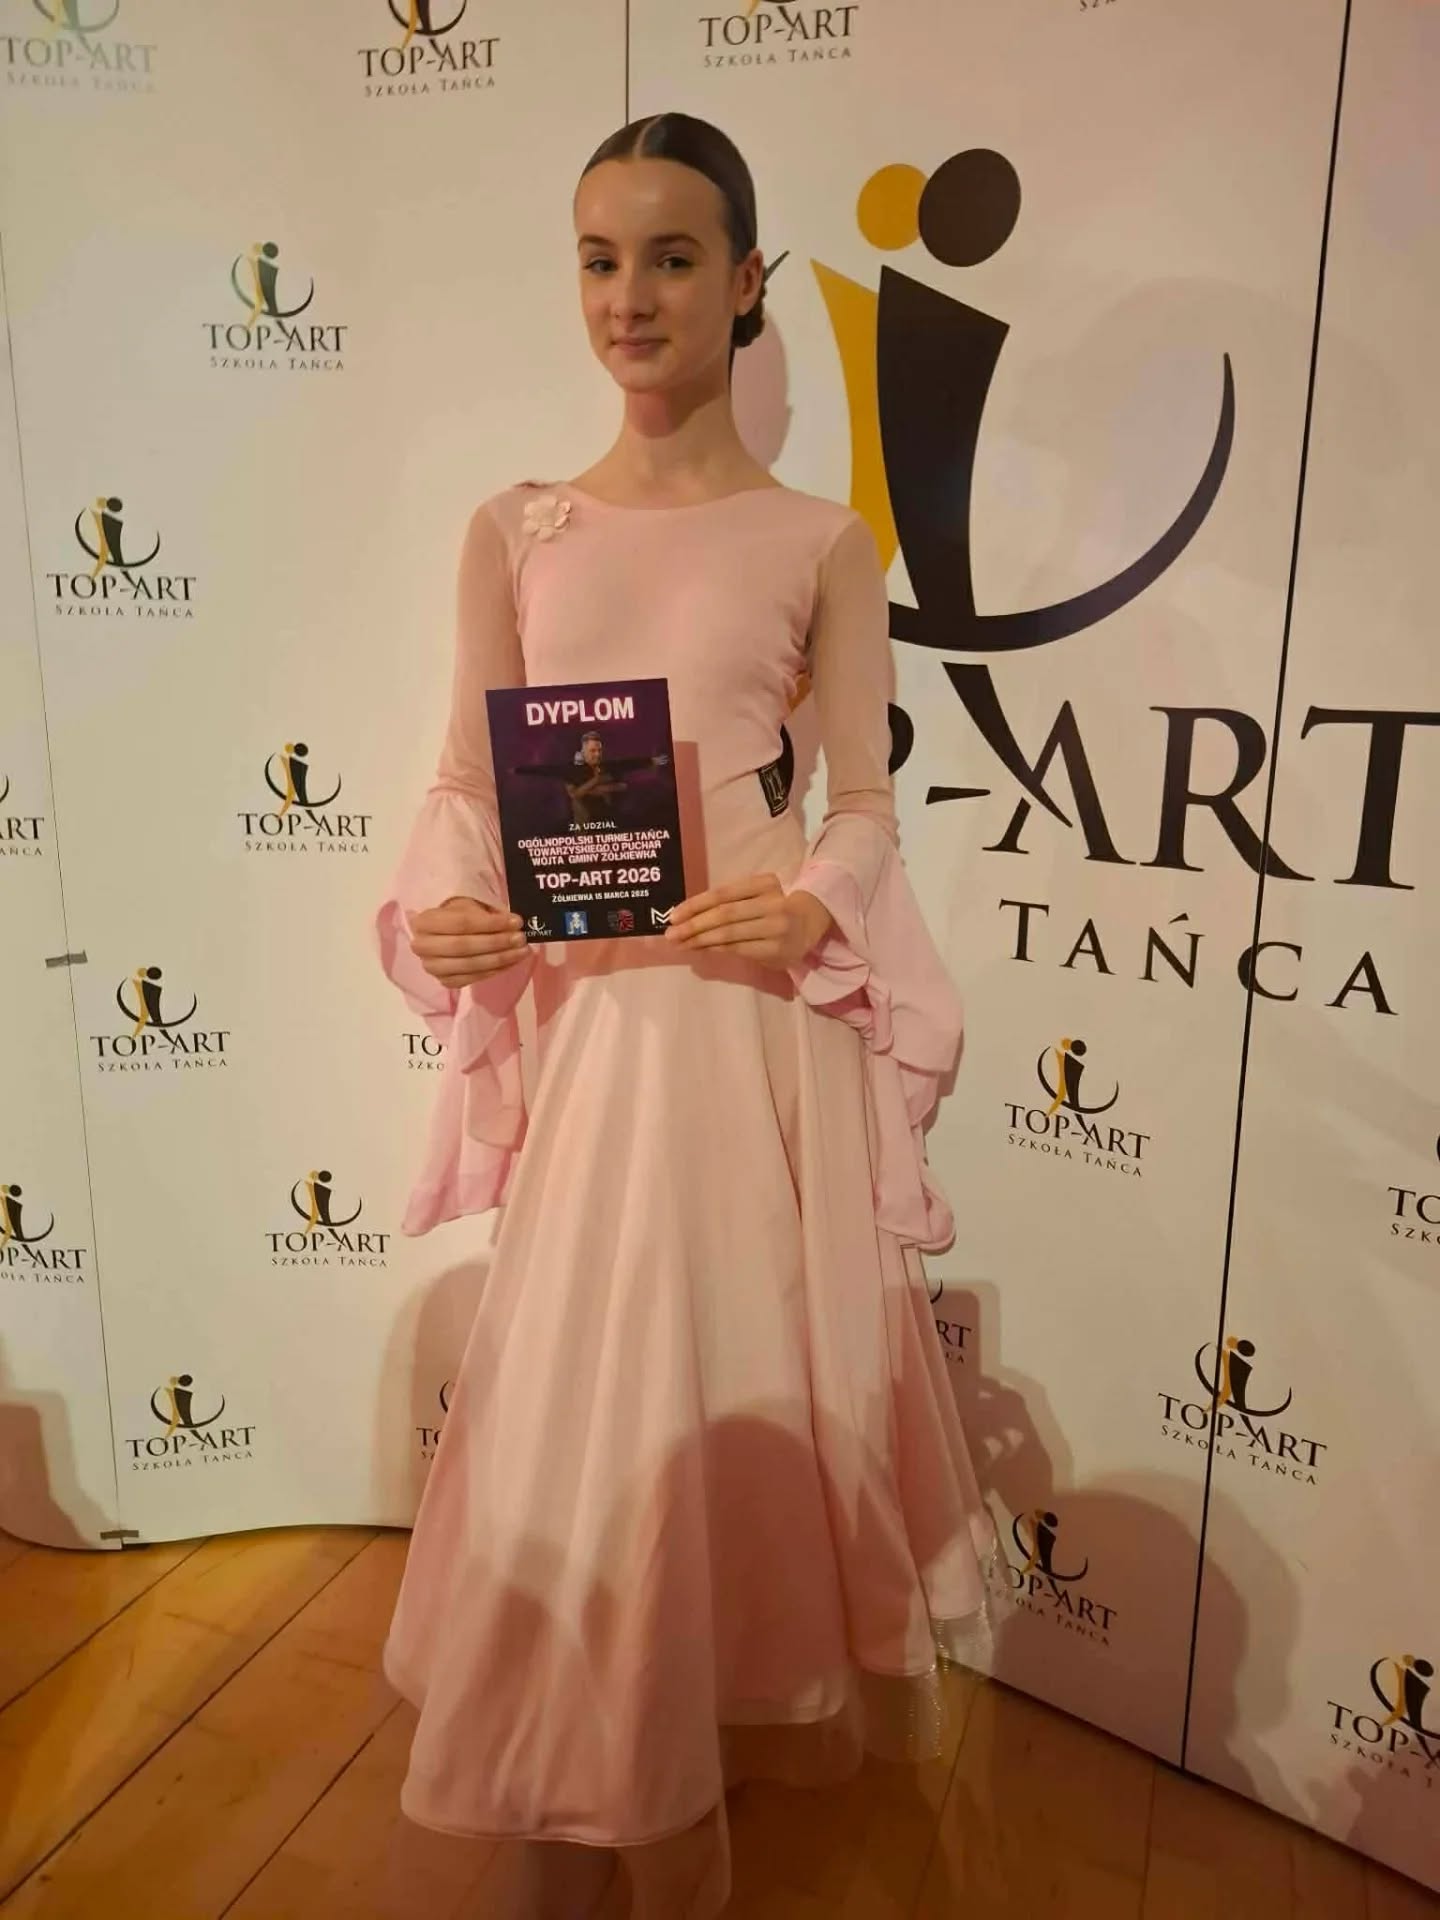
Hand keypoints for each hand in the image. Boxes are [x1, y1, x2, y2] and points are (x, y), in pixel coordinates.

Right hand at [408, 896, 527, 986]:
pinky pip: (473, 978)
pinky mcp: (445, 982)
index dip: (490, 923)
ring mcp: (433, 968)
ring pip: (469, 965)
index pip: (461, 923)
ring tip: (522, 951)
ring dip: (500, 959)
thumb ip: (486, 914)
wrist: (442, 934)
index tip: (516, 921)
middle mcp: (422, 947)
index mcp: (424, 922)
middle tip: (520, 938)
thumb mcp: (467, 906)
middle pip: (463, 946)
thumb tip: (513, 924)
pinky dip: (495, 971)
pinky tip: (511, 962)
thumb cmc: (457, 915)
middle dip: (496, 943)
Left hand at [664, 874, 832, 970]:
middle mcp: (772, 903)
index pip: (723, 893)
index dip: (695, 904)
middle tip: (671, 934)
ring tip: (681, 944)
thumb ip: (730, 901)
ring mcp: (776, 928)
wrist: (812, 922)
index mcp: (764, 883)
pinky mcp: (776, 950)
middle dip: (693, 925)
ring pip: (729, 934)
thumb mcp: (757, 893)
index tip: (673, 915)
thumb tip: (688, 916)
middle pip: (724, 915)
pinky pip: (738, 949)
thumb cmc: (776, 906)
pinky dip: (716, 949)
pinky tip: (700, 949)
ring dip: (700, 940)